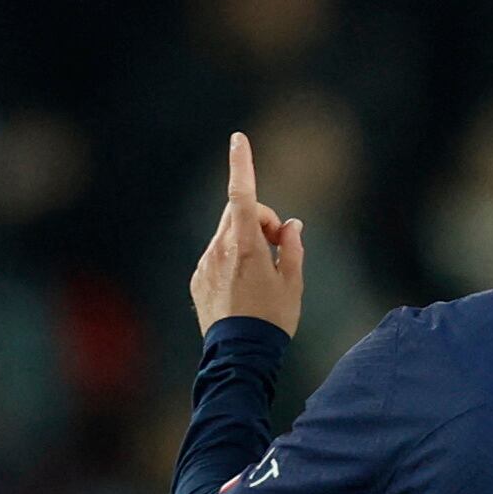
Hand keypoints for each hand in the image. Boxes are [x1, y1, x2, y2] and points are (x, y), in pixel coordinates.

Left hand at [190, 132, 305, 336]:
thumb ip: (293, 247)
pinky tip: (244, 288)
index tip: (238, 140)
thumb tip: (291, 225)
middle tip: (279, 246)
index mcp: (246, 246)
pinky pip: (217, 255)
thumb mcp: (294, 282)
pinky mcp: (198, 277)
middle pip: (239, 213)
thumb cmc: (273, 318)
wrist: (240, 353)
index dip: (242, 165)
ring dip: (247, 241)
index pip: (242, 195)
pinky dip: (233, 259)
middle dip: (261, 220)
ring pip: (227, 234)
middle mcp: (220, 249)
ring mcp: (206, 263)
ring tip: (262, 273)